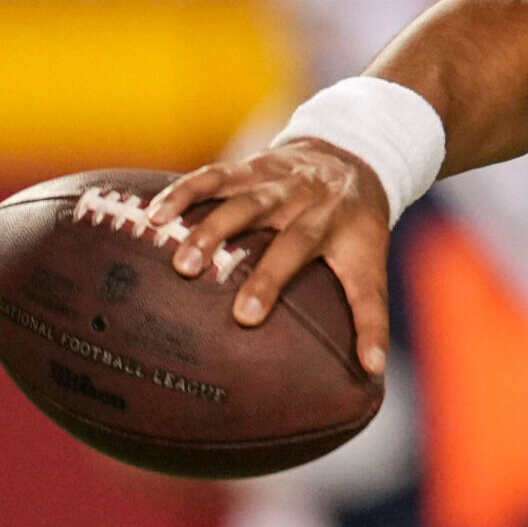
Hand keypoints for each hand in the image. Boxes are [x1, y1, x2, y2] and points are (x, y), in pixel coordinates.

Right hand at [146, 140, 393, 375]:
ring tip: (180, 263)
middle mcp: (316, 205)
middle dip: (268, 276)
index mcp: (347, 233)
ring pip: (248, 202)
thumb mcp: (371, 264)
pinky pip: (216, 176)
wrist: (351, 155)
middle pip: (293, 239)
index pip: (356, 283)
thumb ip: (371, 316)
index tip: (345, 358)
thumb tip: (374, 371)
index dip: (357, 320)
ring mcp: (282, 182)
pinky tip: (153, 217)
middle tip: (242, 315)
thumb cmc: (355, 226)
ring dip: (214, 230)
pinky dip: (185, 193)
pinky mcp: (252, 166)